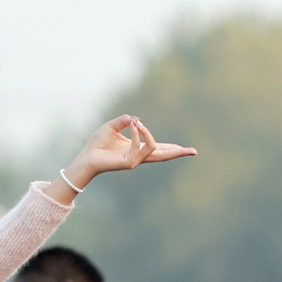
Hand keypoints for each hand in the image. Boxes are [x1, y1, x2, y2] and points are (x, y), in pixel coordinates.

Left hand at [65, 115, 196, 187]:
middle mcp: (140, 156)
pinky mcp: (130, 162)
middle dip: (179, 152)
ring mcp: (136, 161)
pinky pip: (139, 145)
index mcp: (138, 149)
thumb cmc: (98, 143)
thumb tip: (137, 119)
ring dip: (147, 132)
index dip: (174, 148)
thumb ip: (125, 121)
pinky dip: (137, 134)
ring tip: (138, 123)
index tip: (188, 150)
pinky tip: (132, 126)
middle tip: (194, 151)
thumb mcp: (113, 126)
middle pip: (165, 155)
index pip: (160, 148)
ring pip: (155, 148)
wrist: (87, 157)